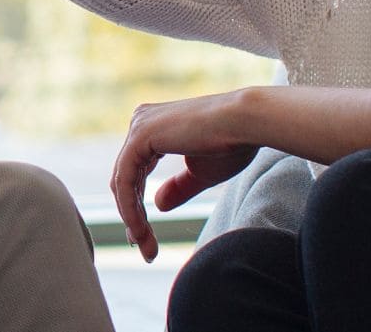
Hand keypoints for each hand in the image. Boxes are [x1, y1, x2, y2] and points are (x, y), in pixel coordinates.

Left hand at [110, 89, 261, 262]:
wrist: (247, 124)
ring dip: (133, 220)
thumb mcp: (201, 173)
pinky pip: (125, 181)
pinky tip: (141, 230)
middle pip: (125, 179)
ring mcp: (138, 127)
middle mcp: (141, 122)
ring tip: (146, 247)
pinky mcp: (139, 137)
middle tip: (144, 249)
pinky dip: (131, 209)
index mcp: (153, 127)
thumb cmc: (233, 144)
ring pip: (123, 183)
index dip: (136, 207)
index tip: (144, 238)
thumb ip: (179, 187)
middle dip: (133, 217)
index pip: (134, 174)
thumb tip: (158, 204)